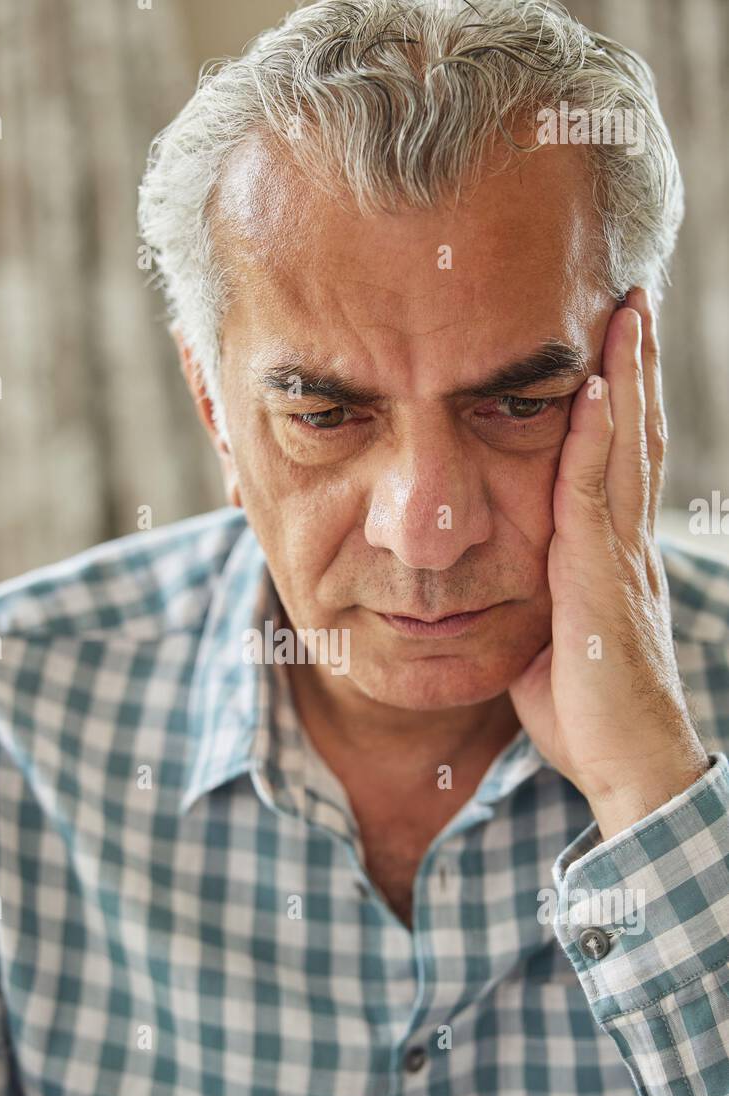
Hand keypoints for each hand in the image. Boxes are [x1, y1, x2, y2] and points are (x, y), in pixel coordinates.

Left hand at [507, 286, 708, 839]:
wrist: (625, 763)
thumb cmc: (584, 713)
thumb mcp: (547, 642)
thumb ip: (533, 599)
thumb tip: (497, 585)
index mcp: (608, 553)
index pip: (617, 459)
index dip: (619, 400)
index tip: (611, 343)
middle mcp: (622, 542)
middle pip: (632, 435)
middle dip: (633, 364)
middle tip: (632, 296)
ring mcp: (619, 555)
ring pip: (625, 448)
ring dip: (626, 376)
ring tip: (627, 311)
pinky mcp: (601, 577)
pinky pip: (595, 495)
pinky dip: (598, 439)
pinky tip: (595, 389)